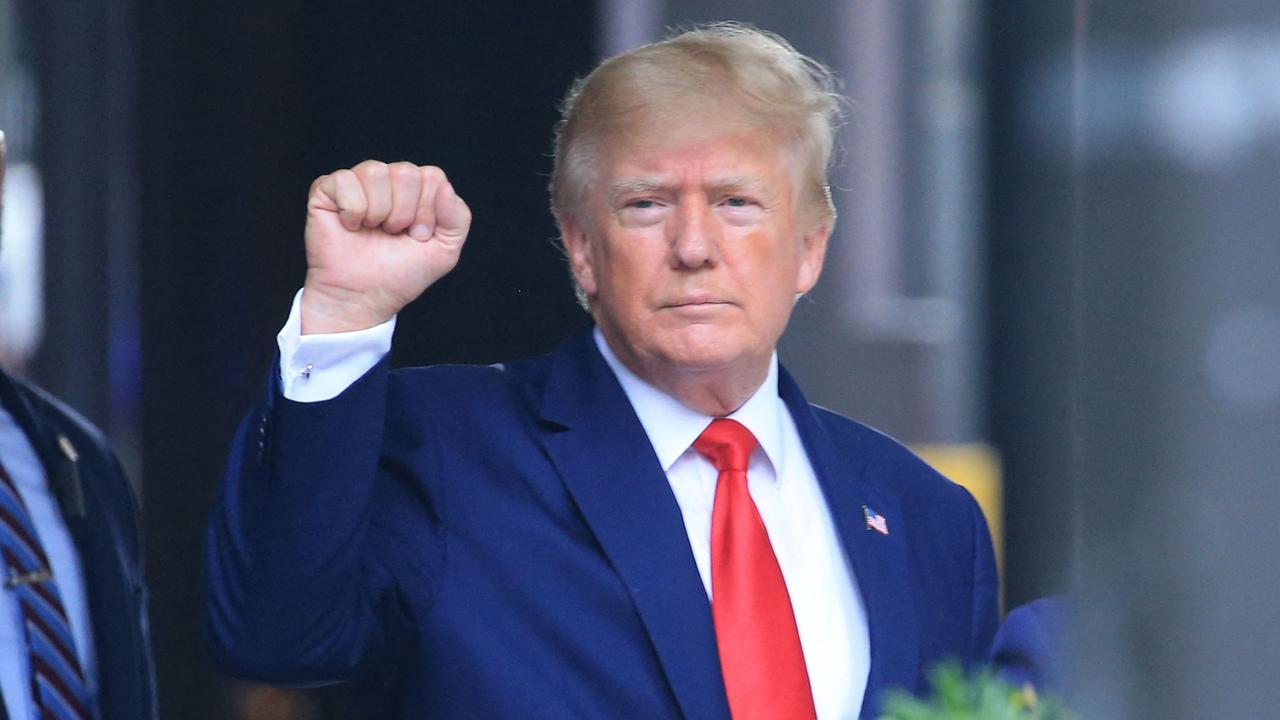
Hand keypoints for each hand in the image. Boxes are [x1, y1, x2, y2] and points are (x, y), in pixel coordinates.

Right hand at [300, 160, 470, 333]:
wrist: (363, 297)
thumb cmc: (400, 274)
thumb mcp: (444, 251)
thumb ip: (457, 218)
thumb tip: (444, 186)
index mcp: (417, 189)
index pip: (432, 177)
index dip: (427, 211)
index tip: (417, 236)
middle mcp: (388, 180)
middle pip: (406, 172)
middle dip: (404, 213)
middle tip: (392, 234)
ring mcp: (357, 182)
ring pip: (376, 172)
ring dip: (379, 212)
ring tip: (372, 230)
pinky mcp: (327, 189)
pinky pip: (345, 180)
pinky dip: (352, 211)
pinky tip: (350, 226)